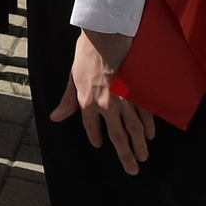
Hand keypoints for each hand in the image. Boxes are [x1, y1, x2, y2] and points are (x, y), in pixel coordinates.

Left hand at [50, 29, 153, 172]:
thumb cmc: (86, 54)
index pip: (92, 128)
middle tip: (133, 170)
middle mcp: (107, 105)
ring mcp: (125, 100)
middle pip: (118, 137)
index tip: (98, 144)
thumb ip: (68, 101)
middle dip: (125, 155)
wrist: (106, 35)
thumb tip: (56, 118)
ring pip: (135, 129)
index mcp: (87, 102)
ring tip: (143, 157)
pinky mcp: (139, 92)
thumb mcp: (72, 77)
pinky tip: (150, 135)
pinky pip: (146, 114)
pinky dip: (148, 126)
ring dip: (140, 146)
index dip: (95, 138)